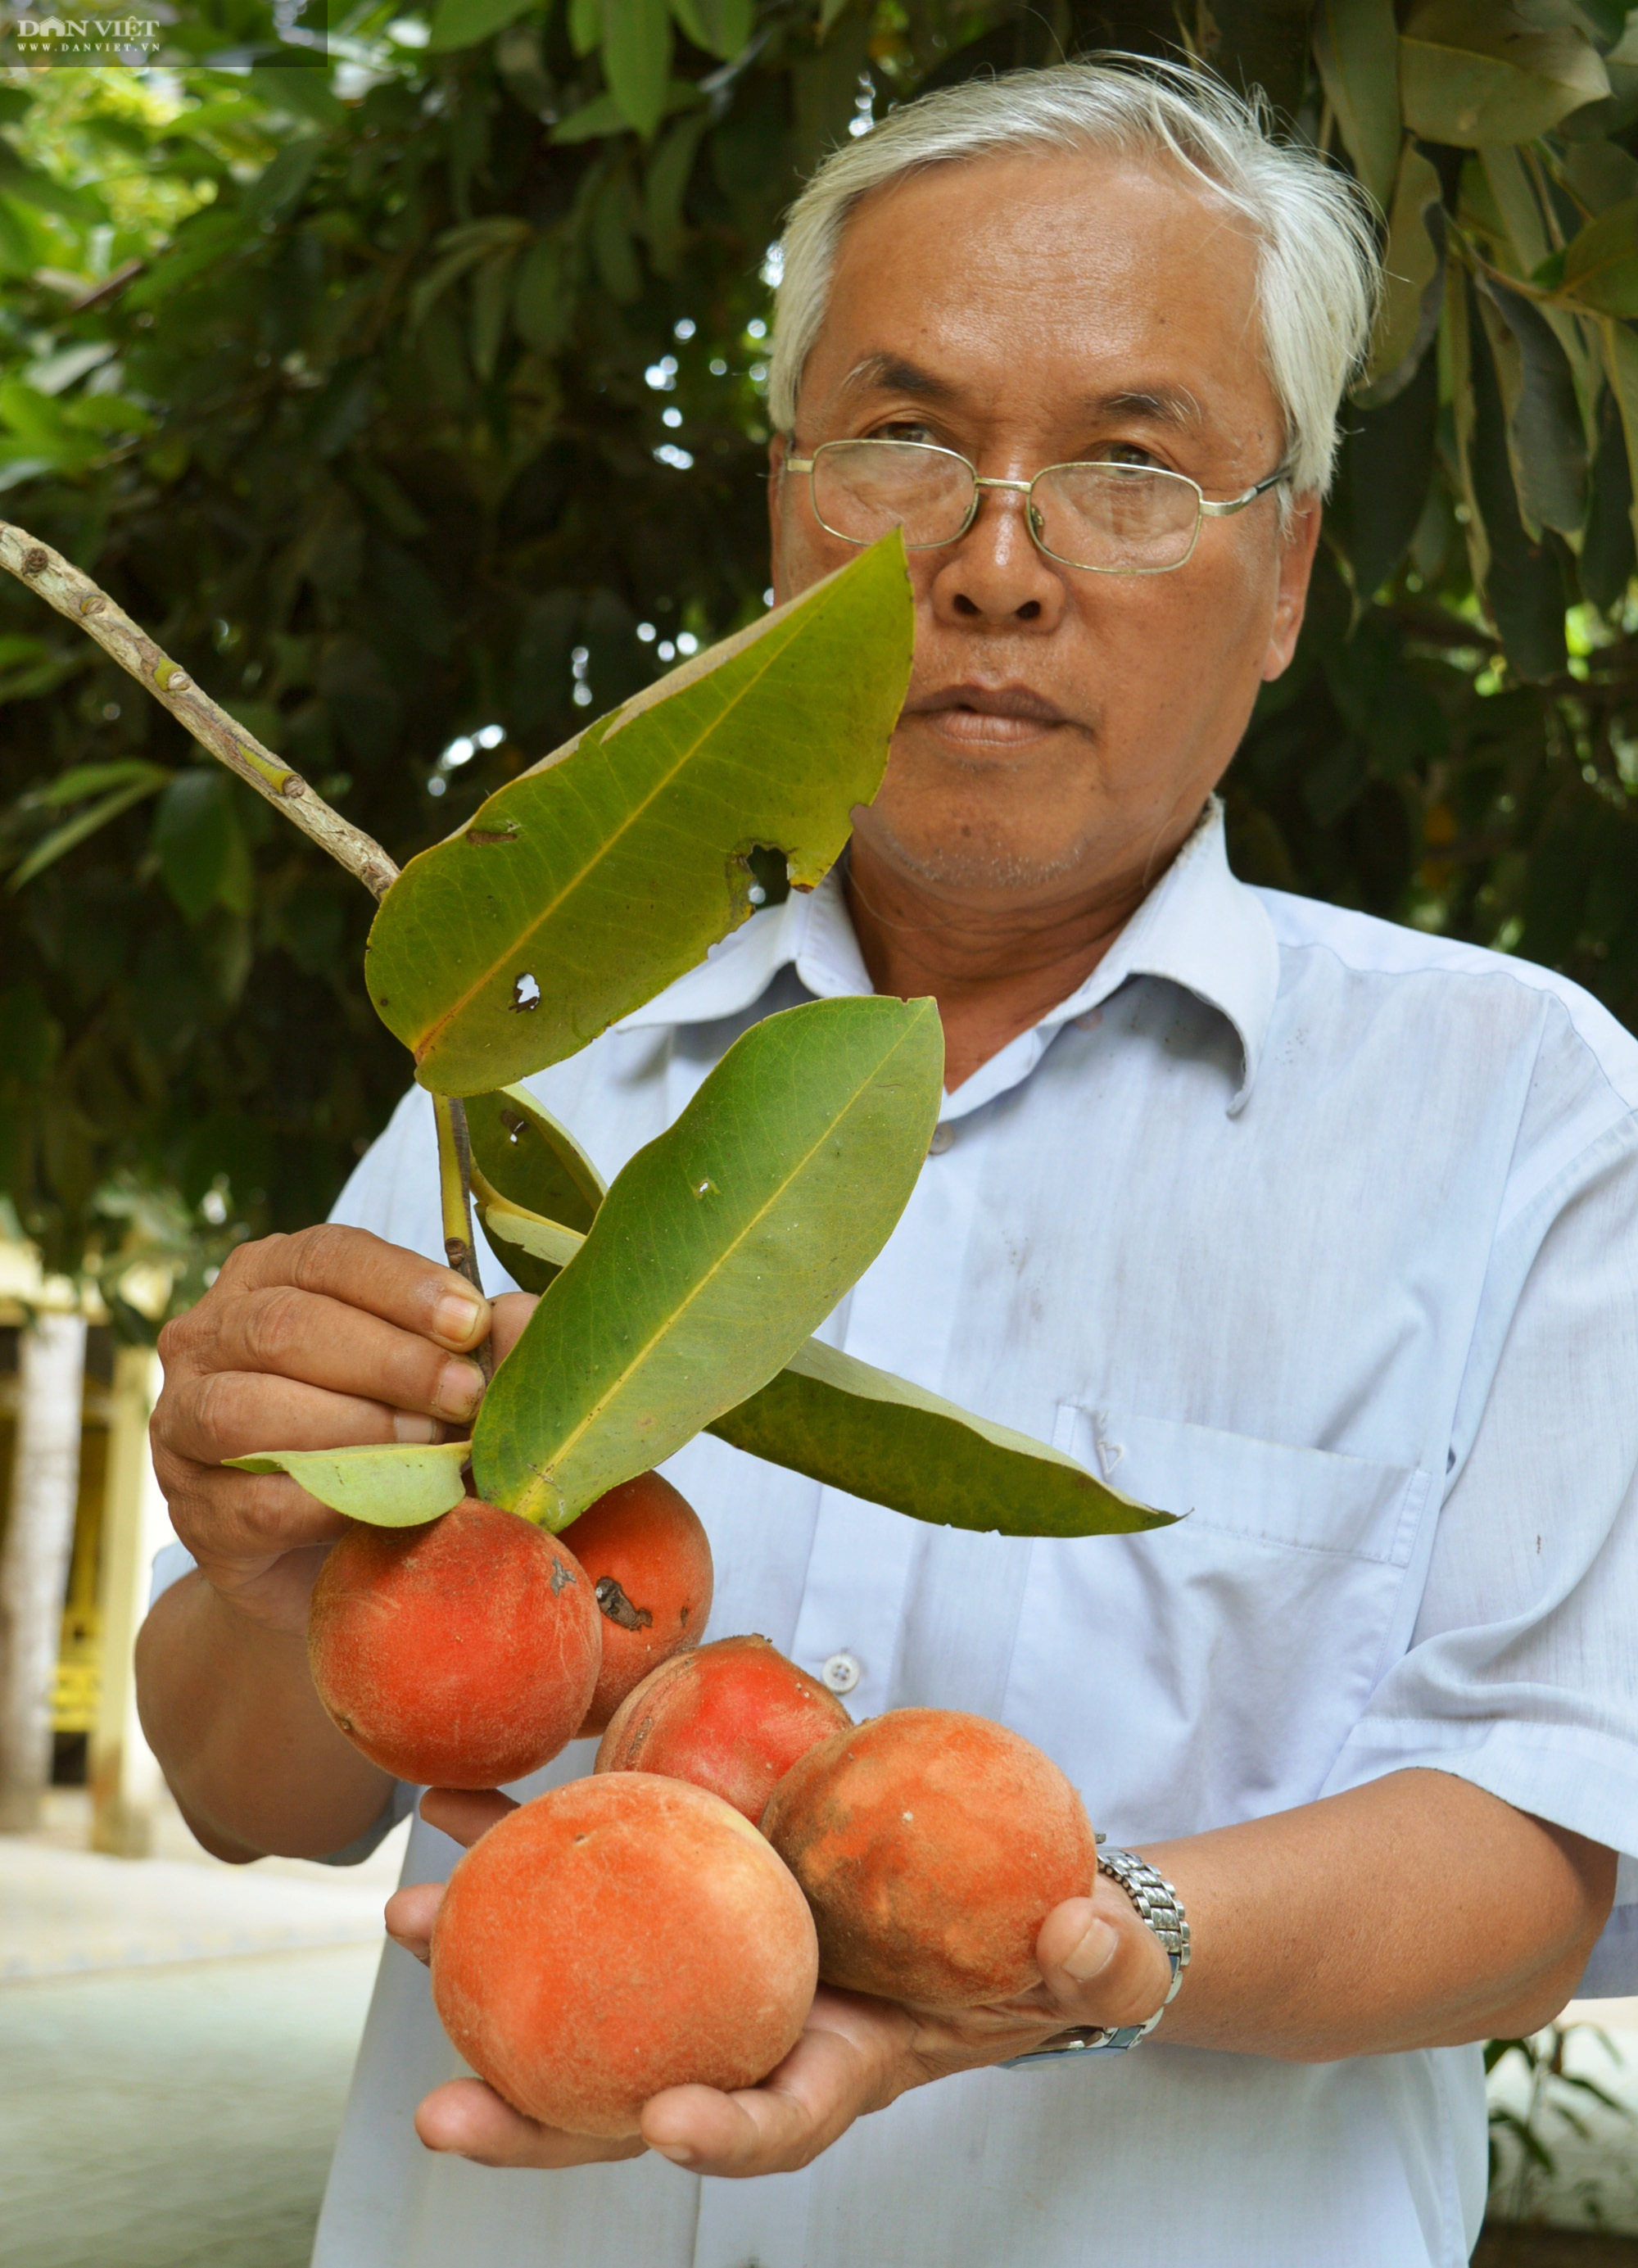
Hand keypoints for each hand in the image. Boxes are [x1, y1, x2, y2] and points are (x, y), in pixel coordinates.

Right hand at [153, 1226, 536, 1633]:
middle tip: (463, 1397)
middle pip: (285, 1327)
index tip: (472, 1322)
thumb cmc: (385, 1434)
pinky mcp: (192, 1510)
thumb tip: (525, 1317)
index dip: (402, 1285)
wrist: (324, 1553)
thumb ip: (474, 1343)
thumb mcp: (434, 1377)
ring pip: (246, 1410)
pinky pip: (252, 1502)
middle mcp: (209, 1336)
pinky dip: (325, 1502)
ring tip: (427, 1450)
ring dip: (351, 1429)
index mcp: (268, 1276)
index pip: (326, 1256)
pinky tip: (382, 1504)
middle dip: (389, 1361)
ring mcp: (182, 1424)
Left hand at [387, 1791, 1174, 2176]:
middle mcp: (754, 2026)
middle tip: (441, 2113)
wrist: (1001, 1905)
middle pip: (634, 2089)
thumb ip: (1092, 1957)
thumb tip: (1081, 1926)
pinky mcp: (698, 1882)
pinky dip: (532, 1843)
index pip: (779, 2119)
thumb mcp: (1087, 1959)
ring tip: (404, 1915)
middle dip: (533, 2116)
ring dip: (488, 1954)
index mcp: (845, 2062)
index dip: (726, 2131)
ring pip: (587, 1982)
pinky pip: (604, 1871)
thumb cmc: (1046, 1951)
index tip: (668, 2123)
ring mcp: (714, 1957)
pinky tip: (463, 1800)